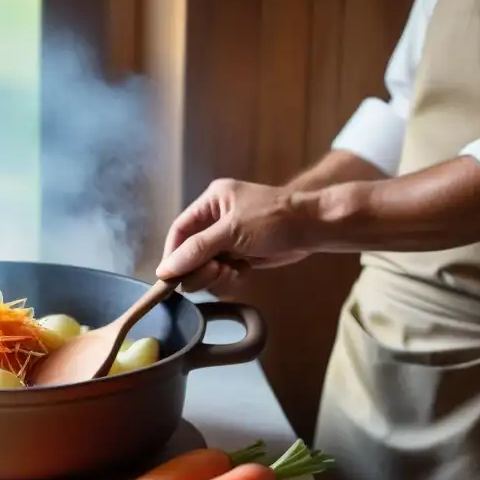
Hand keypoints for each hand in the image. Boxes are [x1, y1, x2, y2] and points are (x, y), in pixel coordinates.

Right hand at [158, 178, 314, 291]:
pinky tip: (242, 271)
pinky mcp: (241, 254)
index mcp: (211, 202)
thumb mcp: (231, 232)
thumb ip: (196, 250)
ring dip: (214, 274)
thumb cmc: (274, 220)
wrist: (314, 228)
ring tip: (230, 271)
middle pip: (190, 251)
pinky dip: (228, 276)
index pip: (179, 231)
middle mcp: (217, 219)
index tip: (169, 277)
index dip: (172, 255)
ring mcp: (229, 238)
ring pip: (205, 265)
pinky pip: (222, 271)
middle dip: (198, 267)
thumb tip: (165, 269)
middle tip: (212, 274)